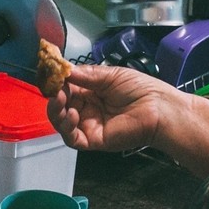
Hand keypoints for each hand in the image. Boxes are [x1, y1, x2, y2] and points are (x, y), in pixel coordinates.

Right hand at [47, 64, 175, 153]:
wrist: (158, 109)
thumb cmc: (140, 89)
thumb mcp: (110, 75)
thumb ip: (85, 74)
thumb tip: (63, 69)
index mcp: (92, 91)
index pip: (66, 88)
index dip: (57, 82)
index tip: (50, 73)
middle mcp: (87, 108)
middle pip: (61, 105)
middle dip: (54, 95)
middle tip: (54, 87)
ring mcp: (89, 125)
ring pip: (61, 122)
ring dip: (56, 110)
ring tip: (59, 99)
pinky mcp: (93, 140)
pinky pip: (72, 137)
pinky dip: (66, 127)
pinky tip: (71, 114)